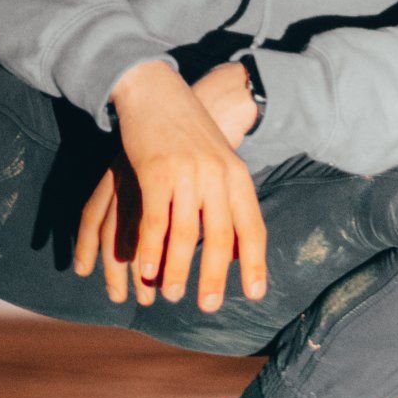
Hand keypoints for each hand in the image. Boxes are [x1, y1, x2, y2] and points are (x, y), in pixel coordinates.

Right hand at [73, 59, 268, 313]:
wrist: (157, 91)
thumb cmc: (189, 131)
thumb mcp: (219, 161)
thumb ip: (229, 200)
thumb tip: (237, 248)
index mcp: (237, 175)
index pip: (252, 226)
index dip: (254, 262)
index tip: (253, 294)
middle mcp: (217, 175)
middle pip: (221, 235)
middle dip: (214, 276)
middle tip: (207, 306)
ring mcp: (187, 173)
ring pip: (186, 233)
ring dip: (177, 269)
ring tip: (172, 295)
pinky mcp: (155, 171)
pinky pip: (154, 220)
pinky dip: (150, 249)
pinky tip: (144, 270)